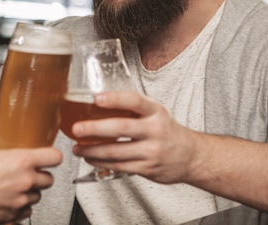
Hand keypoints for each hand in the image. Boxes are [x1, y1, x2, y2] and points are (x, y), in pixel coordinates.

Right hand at [0, 136, 61, 223]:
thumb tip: (0, 141)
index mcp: (22, 161)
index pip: (55, 157)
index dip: (52, 156)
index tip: (49, 156)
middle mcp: (25, 182)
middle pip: (49, 179)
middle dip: (40, 175)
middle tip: (29, 172)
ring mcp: (20, 200)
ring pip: (38, 196)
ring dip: (30, 191)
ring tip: (16, 186)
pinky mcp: (12, 215)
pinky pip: (26, 211)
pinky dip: (21, 206)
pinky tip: (11, 199)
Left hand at [71, 90, 199, 184]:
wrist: (190, 156)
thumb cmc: (167, 131)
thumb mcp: (156, 113)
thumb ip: (133, 108)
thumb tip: (99, 102)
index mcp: (156, 112)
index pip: (134, 101)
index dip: (115, 99)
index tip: (97, 99)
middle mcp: (155, 130)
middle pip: (121, 128)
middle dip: (94, 129)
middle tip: (77, 129)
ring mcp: (151, 151)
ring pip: (115, 152)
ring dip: (92, 150)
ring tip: (77, 147)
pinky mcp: (146, 168)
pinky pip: (118, 166)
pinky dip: (100, 162)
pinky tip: (91, 158)